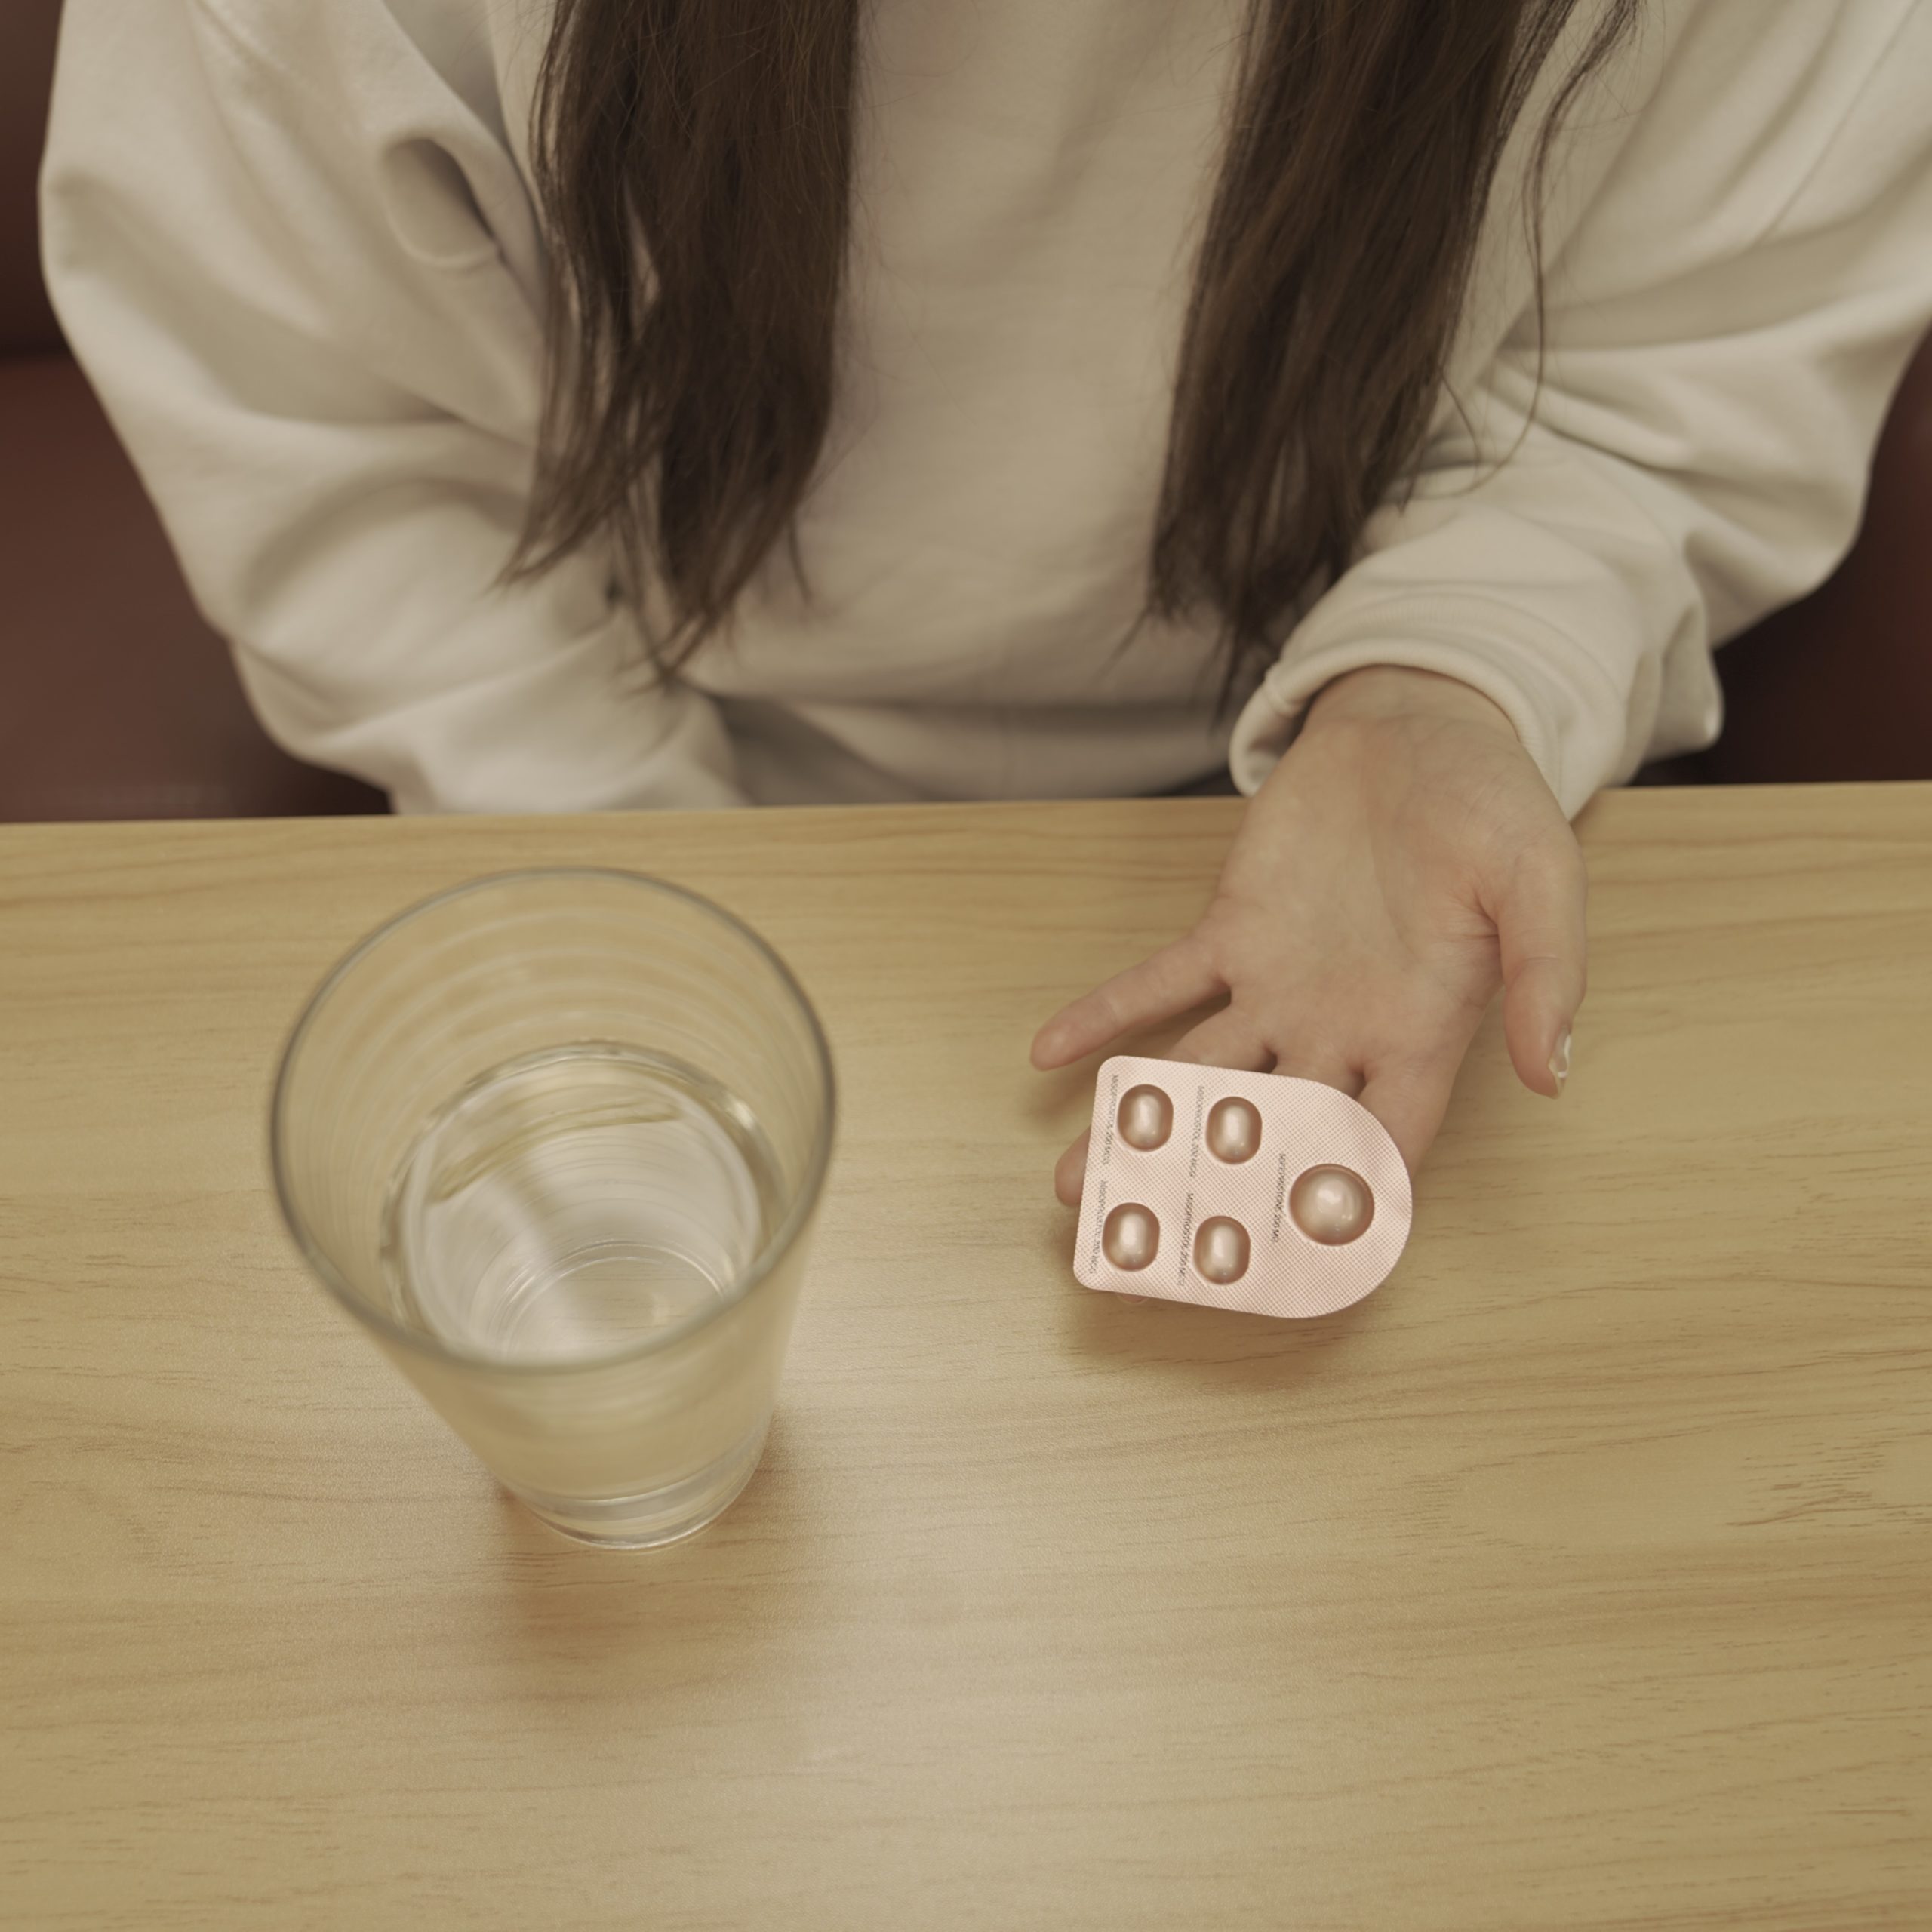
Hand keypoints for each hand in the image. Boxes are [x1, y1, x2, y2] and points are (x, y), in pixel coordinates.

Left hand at [1032, 665, 1585, 1205]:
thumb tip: (1551, 1070)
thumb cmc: (1493, 805)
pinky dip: (1106, 1017)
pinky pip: (1160, 984)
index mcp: (1421, 1034)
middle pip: (1269, 1136)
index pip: (1381, 1149)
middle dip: (1211, 1194)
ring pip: (1200, 1076)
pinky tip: (1049, 1054)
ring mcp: (1278, 987)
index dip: (1344, 1212)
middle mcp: (1341, 1030)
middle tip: (1149, 1251)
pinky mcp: (1232, 932)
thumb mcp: (1541, 879)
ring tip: (1075, 1183)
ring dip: (1140, 1127)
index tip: (1295, 1278)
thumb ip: (1546, 974)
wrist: (1421, 726)